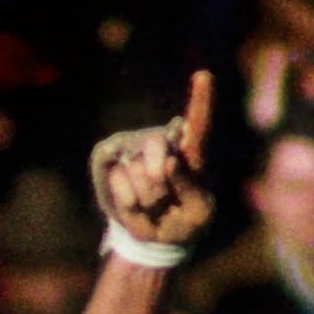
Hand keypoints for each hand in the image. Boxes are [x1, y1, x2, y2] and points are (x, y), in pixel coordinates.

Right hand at [88, 70, 215, 250]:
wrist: (154, 238)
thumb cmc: (185, 221)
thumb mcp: (198, 212)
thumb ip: (190, 188)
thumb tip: (168, 163)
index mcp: (191, 153)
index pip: (199, 125)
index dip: (201, 101)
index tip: (204, 76)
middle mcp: (162, 142)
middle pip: (157, 145)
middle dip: (159, 181)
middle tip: (166, 203)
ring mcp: (134, 149)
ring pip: (139, 173)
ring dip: (147, 200)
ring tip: (154, 206)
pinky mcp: (110, 159)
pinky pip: (119, 182)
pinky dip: (130, 204)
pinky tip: (136, 205)